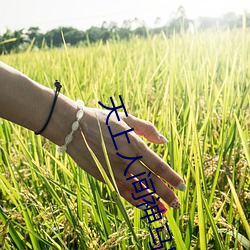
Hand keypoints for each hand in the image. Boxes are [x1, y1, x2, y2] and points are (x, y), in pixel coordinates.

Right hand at [66, 107, 185, 210]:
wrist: (74, 127)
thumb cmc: (101, 120)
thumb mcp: (126, 118)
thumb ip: (147, 128)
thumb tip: (163, 140)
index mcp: (134, 144)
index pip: (159, 165)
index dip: (172, 177)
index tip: (182, 186)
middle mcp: (126, 160)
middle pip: (151, 181)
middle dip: (166, 194)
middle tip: (177, 203)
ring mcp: (114, 170)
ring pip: (137, 190)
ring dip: (152, 201)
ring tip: (163, 210)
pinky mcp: (103, 176)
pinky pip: (121, 191)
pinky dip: (133, 200)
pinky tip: (142, 205)